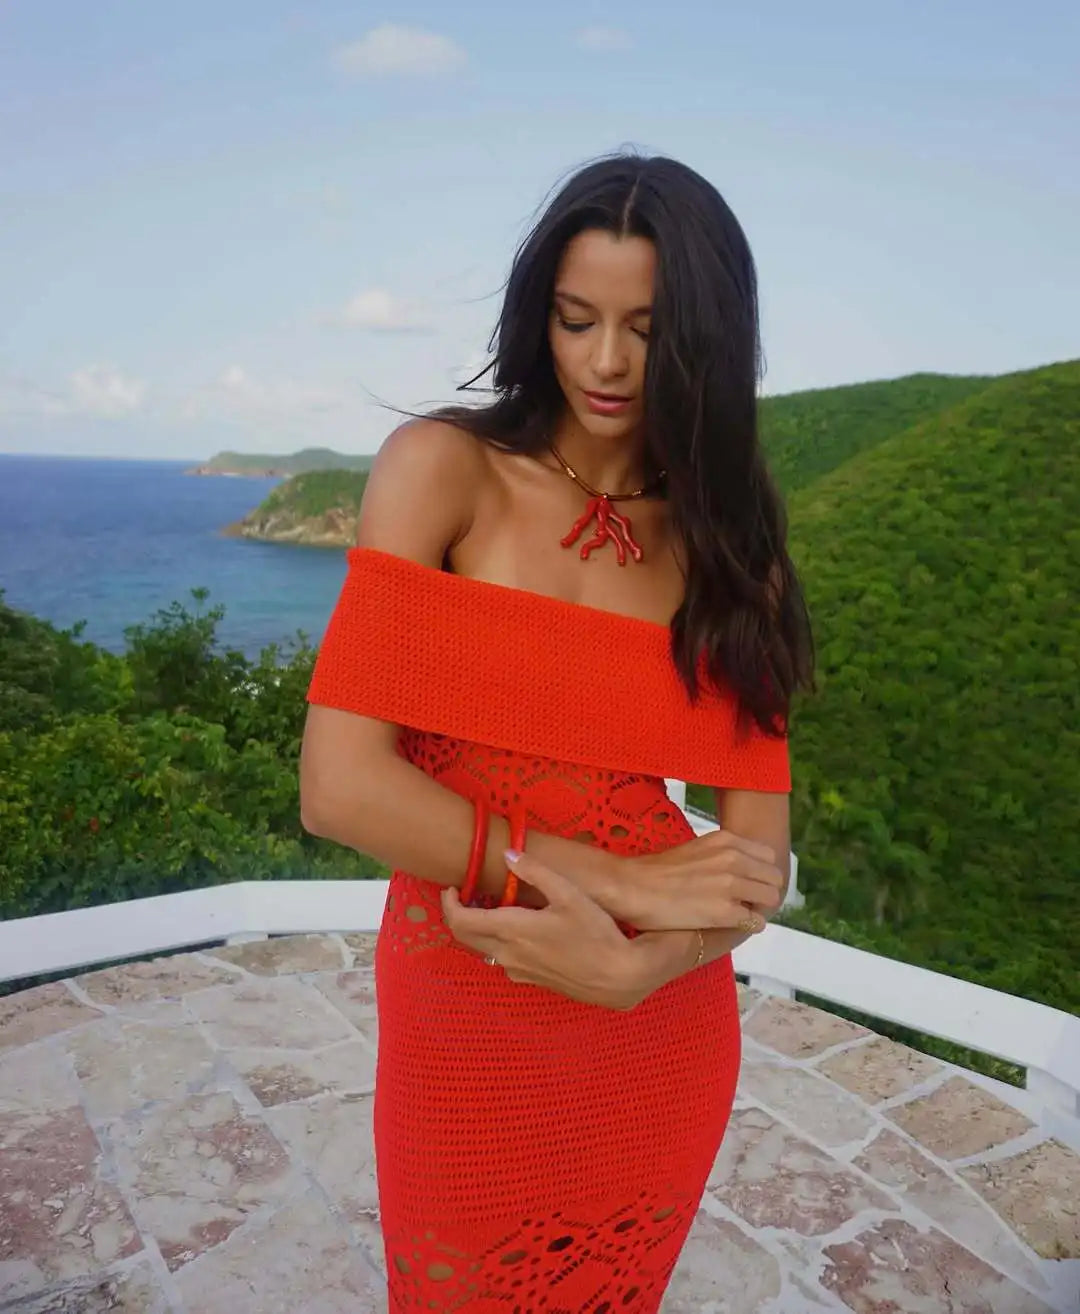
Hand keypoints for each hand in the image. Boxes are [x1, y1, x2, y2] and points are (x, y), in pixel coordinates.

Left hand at [440, 850, 645, 1010]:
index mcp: (510, 930)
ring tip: (493, 906)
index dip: (448, 904)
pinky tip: (518, 928)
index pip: (460, 921)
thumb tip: (508, 854)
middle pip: (465, 937)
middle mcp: (507, 955)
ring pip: (484, 948)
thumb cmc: (595, 932)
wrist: (618, 976)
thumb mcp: (568, 894)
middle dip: (459, 914)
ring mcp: (517, 970)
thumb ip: (535, 872)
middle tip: (467, 893)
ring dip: (479, 928)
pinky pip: (502, 958)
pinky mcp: (530, 980)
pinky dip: (497, 941)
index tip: (451, 888)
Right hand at [611, 829, 783, 932]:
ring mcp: (731, 885)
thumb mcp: (696, 849)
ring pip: (770, 899)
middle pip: (774, 878)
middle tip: (746, 902)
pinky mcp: (725, 912)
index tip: (749, 883)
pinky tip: (731, 925)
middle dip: (764, 891)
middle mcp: (734, 859)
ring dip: (758, 908)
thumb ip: (721, 855)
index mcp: (727, 840)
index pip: (768, 856)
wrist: (632, 887)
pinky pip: (756, 922)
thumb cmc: (656, 870)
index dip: (760, 872)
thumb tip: (738, 870)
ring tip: (739, 913)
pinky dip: (749, 926)